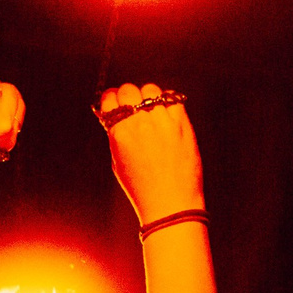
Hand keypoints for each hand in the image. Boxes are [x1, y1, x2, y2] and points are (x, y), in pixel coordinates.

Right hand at [97, 81, 202, 222]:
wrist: (170, 203)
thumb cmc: (143, 189)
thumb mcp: (118, 163)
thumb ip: (116, 136)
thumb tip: (115, 116)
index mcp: (119, 134)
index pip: (110, 99)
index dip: (111, 98)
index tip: (114, 100)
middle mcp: (139, 124)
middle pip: (129, 90)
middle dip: (128, 96)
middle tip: (132, 104)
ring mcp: (162, 122)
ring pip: (151, 91)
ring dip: (148, 97)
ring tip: (151, 109)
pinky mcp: (181, 123)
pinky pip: (172, 98)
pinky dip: (167, 102)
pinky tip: (166, 113)